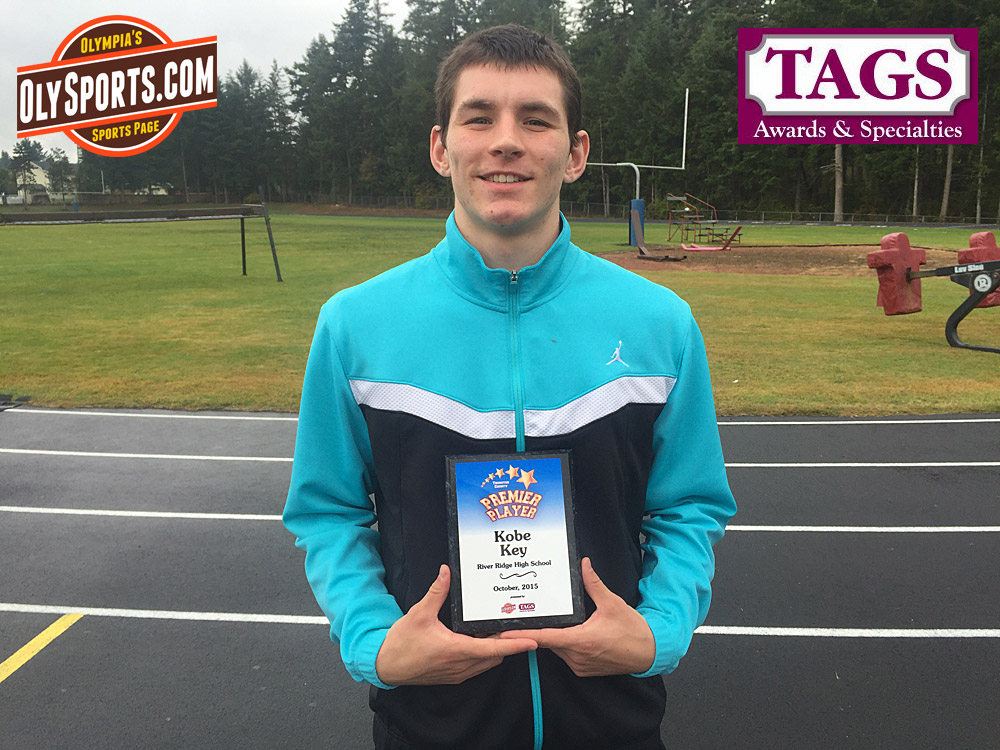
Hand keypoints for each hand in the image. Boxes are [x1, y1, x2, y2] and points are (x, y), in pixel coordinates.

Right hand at [375, 564, 536, 685]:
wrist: (386, 666)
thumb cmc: (401, 643)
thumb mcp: (419, 613)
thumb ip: (436, 592)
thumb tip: (446, 572)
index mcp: (456, 650)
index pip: (493, 648)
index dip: (515, 645)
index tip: (532, 641)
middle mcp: (460, 665)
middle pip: (495, 656)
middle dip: (507, 644)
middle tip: (514, 627)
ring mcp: (457, 673)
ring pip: (486, 664)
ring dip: (494, 650)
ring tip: (496, 631)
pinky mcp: (452, 676)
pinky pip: (476, 668)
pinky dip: (482, 656)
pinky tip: (477, 641)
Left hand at [500, 557, 654, 676]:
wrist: (648, 653)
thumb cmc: (632, 630)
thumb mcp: (613, 603)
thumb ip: (594, 584)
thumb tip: (584, 565)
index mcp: (580, 640)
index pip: (545, 638)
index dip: (523, 635)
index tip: (504, 632)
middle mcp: (577, 656)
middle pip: (548, 642)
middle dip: (541, 629)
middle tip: (529, 616)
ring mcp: (579, 666)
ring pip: (557, 649)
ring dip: (555, 637)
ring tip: (558, 621)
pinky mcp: (583, 670)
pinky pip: (566, 656)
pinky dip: (565, 645)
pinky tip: (573, 634)